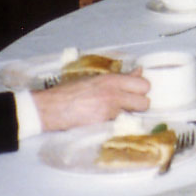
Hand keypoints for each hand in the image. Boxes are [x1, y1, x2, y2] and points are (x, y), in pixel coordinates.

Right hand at [32, 71, 150, 131]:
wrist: (50, 108)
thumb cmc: (70, 92)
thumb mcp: (95, 79)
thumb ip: (120, 77)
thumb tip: (139, 71)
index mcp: (112, 80)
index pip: (144, 85)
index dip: (141, 90)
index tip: (135, 93)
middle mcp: (114, 94)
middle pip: (145, 103)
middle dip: (139, 105)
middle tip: (129, 106)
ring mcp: (109, 111)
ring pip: (132, 116)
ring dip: (126, 115)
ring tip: (111, 113)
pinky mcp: (103, 125)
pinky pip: (118, 125)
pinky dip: (114, 124)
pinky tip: (103, 121)